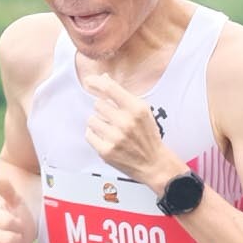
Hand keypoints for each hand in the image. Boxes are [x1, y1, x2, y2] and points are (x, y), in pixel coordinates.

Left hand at [77, 60, 184, 192]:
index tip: (88, 81)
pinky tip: (106, 138)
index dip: (96, 82)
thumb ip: (122, 95)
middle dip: (103, 110)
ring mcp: (115, 137)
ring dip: (98, 123)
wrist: (154, 163)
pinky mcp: (106, 151)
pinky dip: (95, 135)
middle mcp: (126, 122)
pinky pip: (89, 134)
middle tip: (113, 119)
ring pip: (92, 119)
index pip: (110, 88)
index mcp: (137, 109)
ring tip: (111, 130)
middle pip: (98, 104)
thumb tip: (104, 78)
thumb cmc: (148, 136)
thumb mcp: (142, 111)